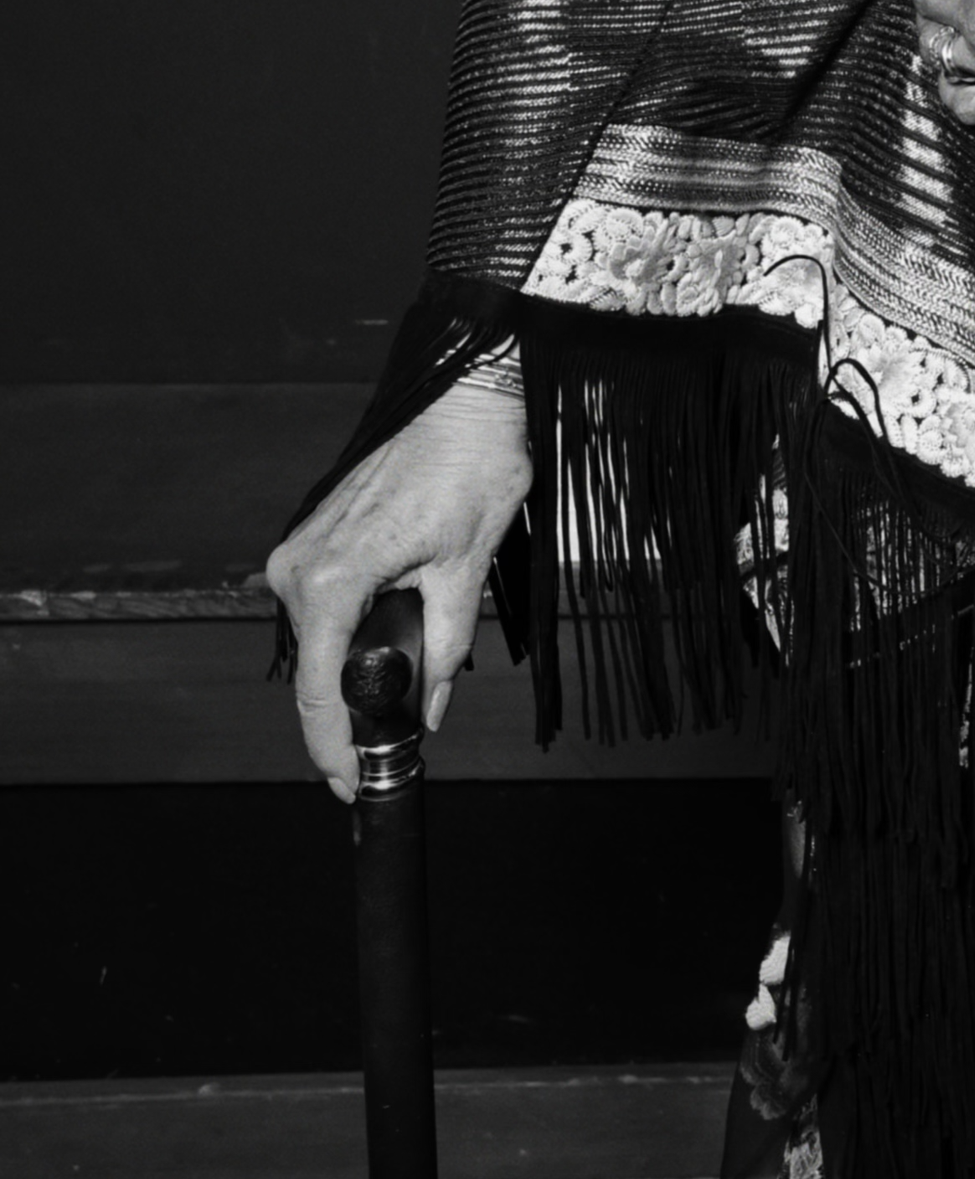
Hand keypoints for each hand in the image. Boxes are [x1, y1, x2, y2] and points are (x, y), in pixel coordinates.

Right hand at [266, 374, 531, 801]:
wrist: (465, 394)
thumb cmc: (472, 464)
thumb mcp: (467, 567)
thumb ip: (445, 646)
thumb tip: (431, 708)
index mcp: (330, 577)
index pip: (317, 689)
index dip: (332, 747)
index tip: (351, 784)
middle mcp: (298, 564)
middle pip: (314, 669)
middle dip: (351, 711)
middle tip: (394, 745)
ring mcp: (300, 547)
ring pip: (320, 638)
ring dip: (355, 668)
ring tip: (406, 691)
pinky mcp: (314, 536)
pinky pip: (324, 605)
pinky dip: (352, 633)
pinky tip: (390, 643)